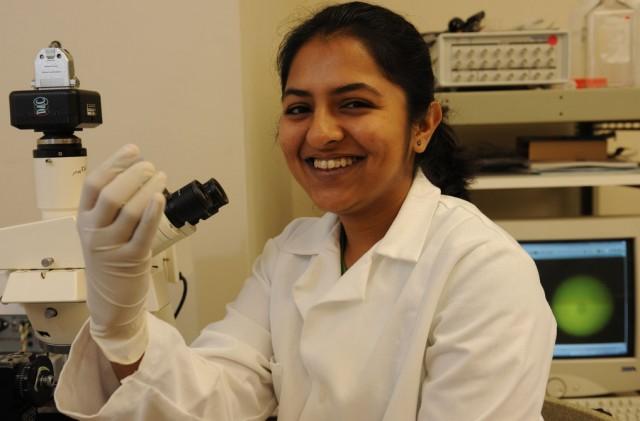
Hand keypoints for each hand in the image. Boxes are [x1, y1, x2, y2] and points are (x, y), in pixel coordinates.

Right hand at [77, 144, 166, 363]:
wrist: (111, 299)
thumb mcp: (100, 230)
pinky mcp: (132, 260)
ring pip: (129, 210)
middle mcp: (94, 232)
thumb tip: (134, 169)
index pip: (93, 184)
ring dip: (147, 188)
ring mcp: (112, 247)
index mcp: (84, 220)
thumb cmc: (111, 258)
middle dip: (133, 174)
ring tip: (161, 176)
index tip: (132, 150)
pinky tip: (160, 197)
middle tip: (150, 165)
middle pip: (111, 195)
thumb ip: (109, 205)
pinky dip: (152, 212)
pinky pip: (143, 232)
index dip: (114, 163)